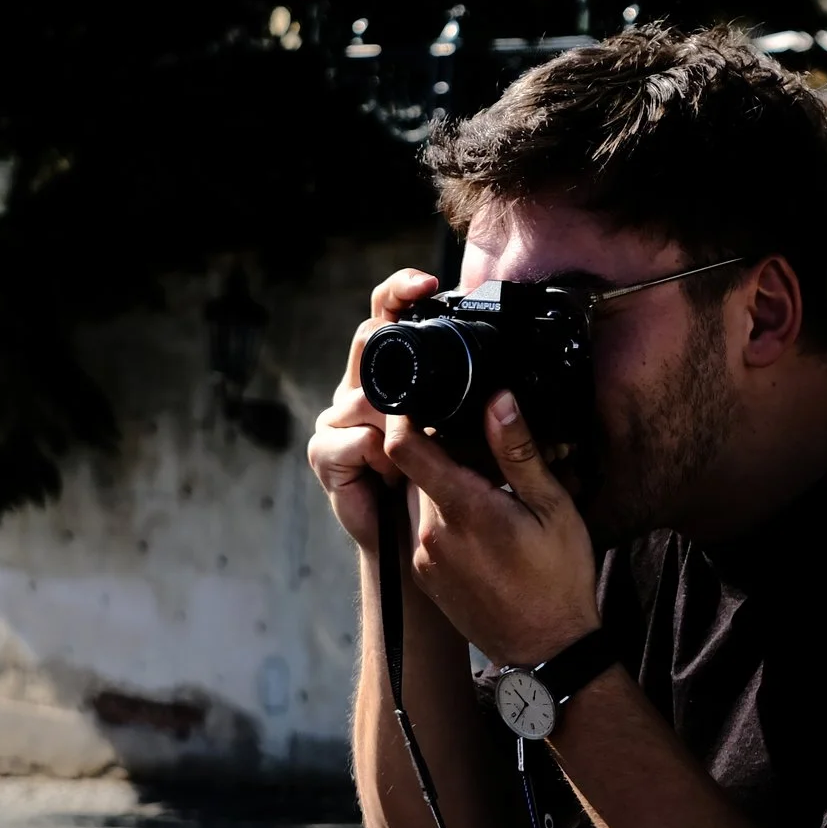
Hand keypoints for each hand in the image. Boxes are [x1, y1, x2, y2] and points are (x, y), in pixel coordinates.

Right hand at [308, 268, 441, 546]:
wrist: (414, 546)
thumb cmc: (443, 486)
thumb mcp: (464, 434)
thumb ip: (467, 400)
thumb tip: (500, 375)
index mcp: (393, 377)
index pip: (388, 317)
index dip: (401, 292)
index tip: (429, 281)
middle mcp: (360, 390)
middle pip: (365, 340)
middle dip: (387, 331)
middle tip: (415, 327)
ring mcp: (339, 420)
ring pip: (362, 394)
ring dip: (393, 419)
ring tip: (413, 445)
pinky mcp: (325, 453)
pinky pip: (353, 438)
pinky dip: (376, 453)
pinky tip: (389, 470)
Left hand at [383, 390, 598, 667]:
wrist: (546, 652)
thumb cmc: (559, 580)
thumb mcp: (553, 509)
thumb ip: (519, 452)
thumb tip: (498, 399)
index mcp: (462, 509)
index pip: (403, 447)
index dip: (404, 415)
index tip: (423, 398)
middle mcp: (430, 533)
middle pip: (415, 468)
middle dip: (442, 451)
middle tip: (485, 452)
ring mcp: (424, 558)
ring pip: (419, 497)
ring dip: (445, 485)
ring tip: (490, 491)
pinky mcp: (424, 576)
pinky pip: (424, 529)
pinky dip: (445, 516)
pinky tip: (484, 527)